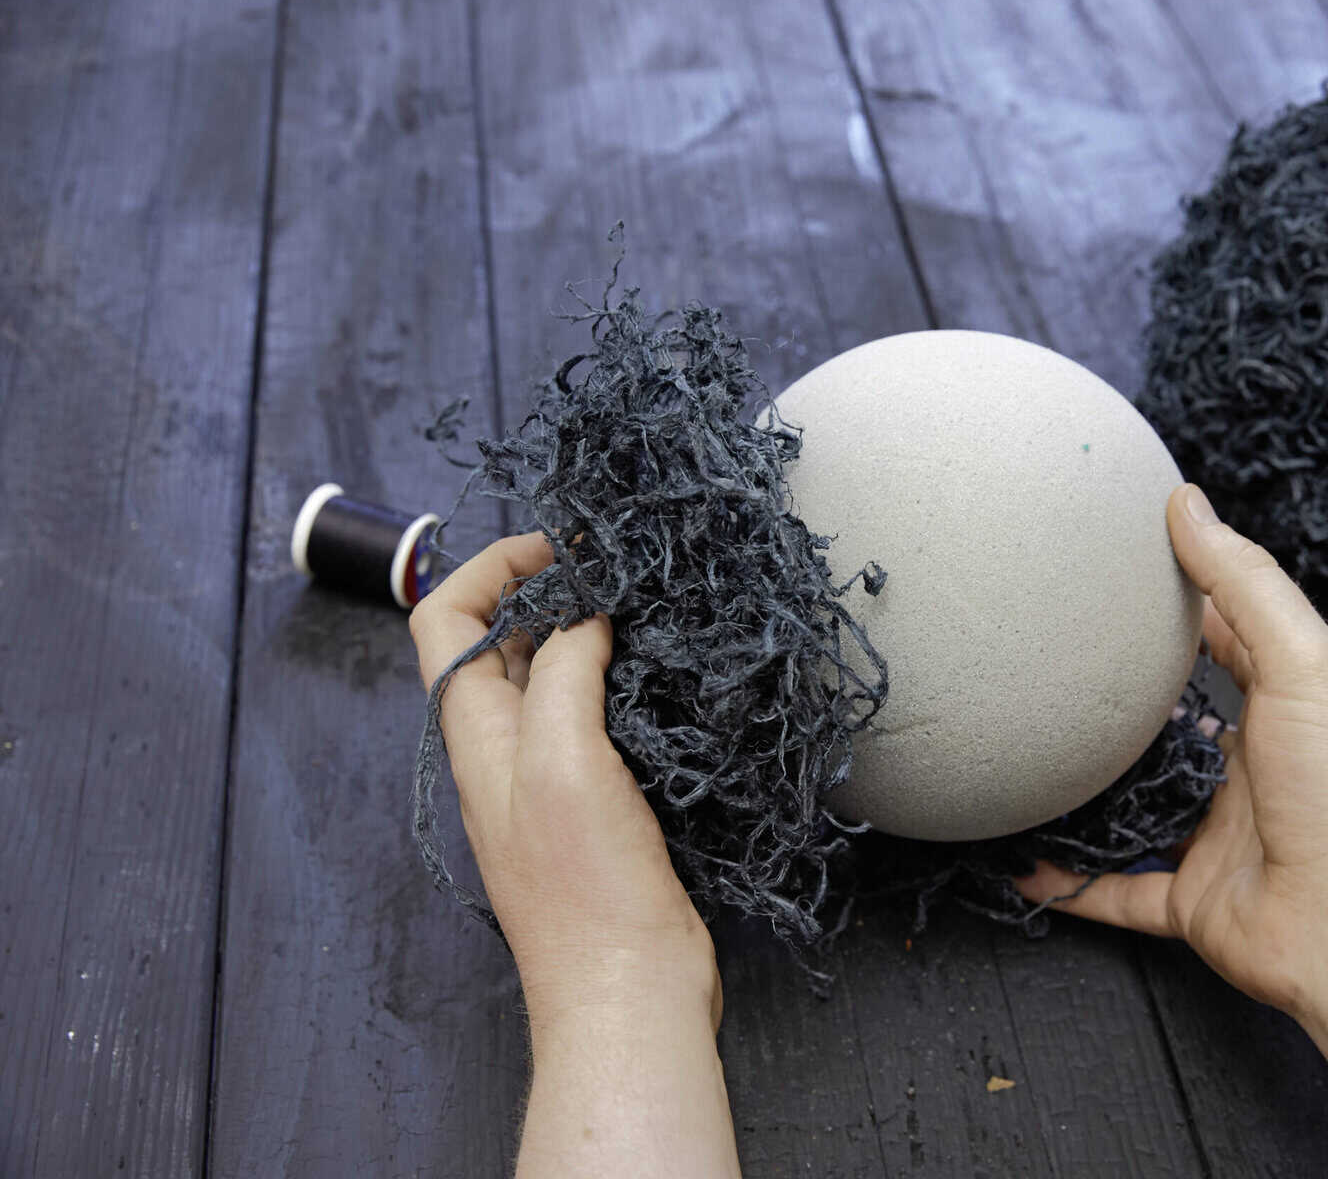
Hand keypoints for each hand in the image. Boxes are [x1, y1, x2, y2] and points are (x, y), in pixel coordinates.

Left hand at [408, 534, 719, 1035]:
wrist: (628, 992)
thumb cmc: (588, 891)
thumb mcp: (567, 761)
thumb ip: (564, 674)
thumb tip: (582, 611)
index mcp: (477, 734)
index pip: (447, 619)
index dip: (492, 568)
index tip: (563, 547)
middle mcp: (505, 750)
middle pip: (500, 642)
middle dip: (550, 589)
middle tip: (616, 567)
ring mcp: (552, 779)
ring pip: (555, 678)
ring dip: (591, 633)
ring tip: (646, 607)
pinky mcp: (599, 805)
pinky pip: (599, 720)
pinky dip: (624, 683)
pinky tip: (667, 676)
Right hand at [1017, 485, 1327, 1020]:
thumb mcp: (1304, 662)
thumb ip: (1243, 581)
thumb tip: (1187, 500)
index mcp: (1288, 710)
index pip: (1228, 642)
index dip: (1180, 606)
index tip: (1116, 575)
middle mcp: (1253, 772)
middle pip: (1175, 728)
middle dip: (1119, 704)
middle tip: (1048, 669)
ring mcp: (1221, 840)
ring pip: (1138, 808)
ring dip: (1087, 790)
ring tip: (1024, 757)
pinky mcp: (1194, 903)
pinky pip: (1117, 890)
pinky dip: (1070, 881)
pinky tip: (1022, 862)